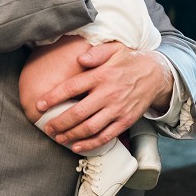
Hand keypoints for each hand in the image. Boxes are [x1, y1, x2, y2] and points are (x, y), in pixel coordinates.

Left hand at [38, 42, 174, 149]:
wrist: (155, 75)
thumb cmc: (129, 61)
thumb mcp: (114, 49)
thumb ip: (96, 53)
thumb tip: (80, 59)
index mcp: (102, 75)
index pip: (72, 87)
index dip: (54, 97)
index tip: (39, 104)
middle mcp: (108, 94)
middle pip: (79, 112)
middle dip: (60, 122)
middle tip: (47, 128)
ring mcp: (117, 110)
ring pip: (90, 127)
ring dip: (72, 135)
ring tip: (58, 138)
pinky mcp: (125, 121)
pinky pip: (105, 136)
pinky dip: (90, 144)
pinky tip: (77, 146)